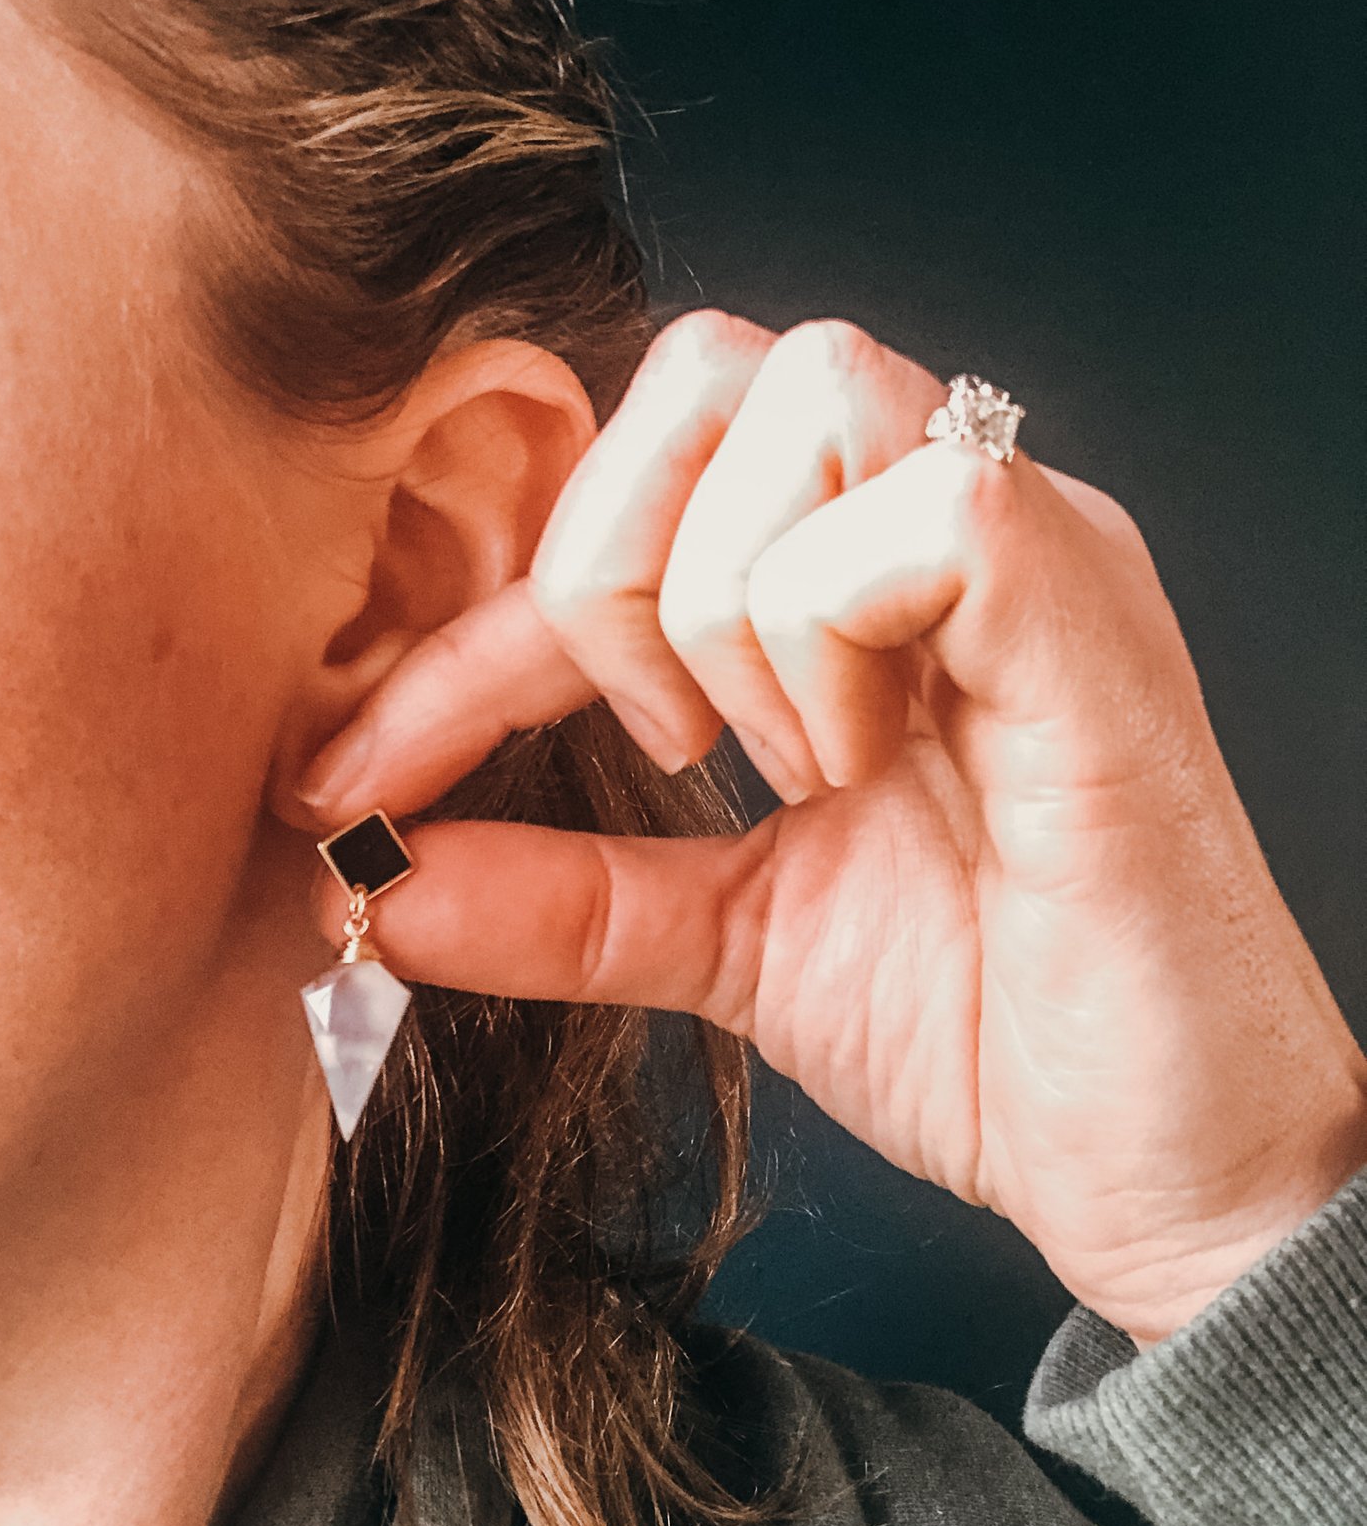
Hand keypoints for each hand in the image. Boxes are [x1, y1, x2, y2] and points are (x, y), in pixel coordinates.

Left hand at [296, 311, 1366, 1346]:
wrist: (1166, 1166)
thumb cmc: (990, 1032)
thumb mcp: (732, 941)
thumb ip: (567, 896)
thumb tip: (382, 879)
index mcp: (868, 579)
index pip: (631, 486)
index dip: (473, 619)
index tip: (358, 774)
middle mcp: (949, 526)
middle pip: (710, 359)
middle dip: (600, 557)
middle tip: (647, 744)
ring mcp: (1035, 552)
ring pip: (806, 387)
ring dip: (720, 599)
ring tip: (782, 768)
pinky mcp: (1092, 618)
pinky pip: (923, 507)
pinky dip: (827, 635)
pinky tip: (858, 766)